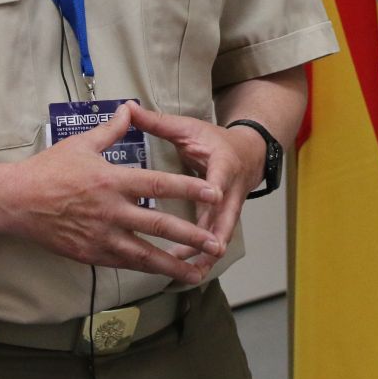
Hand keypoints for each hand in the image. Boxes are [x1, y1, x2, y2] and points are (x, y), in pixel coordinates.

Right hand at [3, 106, 222, 284]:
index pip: (159, 185)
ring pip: (144, 254)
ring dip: (173, 264)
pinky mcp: (90, 254)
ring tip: (197, 272)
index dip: (188, 188)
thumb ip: (111, 130)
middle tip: (215, 243)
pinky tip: (160, 274)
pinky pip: (123, 263)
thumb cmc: (48, 170)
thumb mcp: (81, 144)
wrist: (16, 201)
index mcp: (113, 181)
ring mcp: (101, 236)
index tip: (213, 192)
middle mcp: (111, 211)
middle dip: (191, 235)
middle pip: (159, 225)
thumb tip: (128, 108)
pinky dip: (145, 269)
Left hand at [124, 103, 265, 279]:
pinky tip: (190, 270)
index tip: (213, 198)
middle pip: (226, 214)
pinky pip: (217, 239)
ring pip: (222, 233)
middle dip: (215, 235)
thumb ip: (157, 122)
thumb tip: (128, 108)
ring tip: (191, 271)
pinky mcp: (226, 219)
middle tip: (204, 252)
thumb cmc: (214, 140)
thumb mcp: (188, 128)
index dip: (217, 187)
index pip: (221, 176)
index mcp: (222, 163)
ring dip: (208, 252)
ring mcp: (231, 207)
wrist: (249, 152)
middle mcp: (231, 189)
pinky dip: (205, 254)